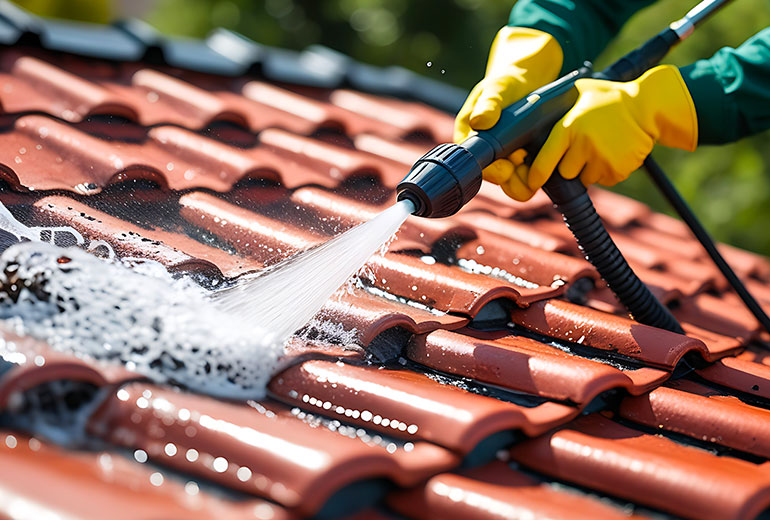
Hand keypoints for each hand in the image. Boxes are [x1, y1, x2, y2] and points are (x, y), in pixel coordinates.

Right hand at [454, 26, 562, 200]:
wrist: (529, 79)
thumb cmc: (507, 82)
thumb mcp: (498, 89)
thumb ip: (489, 104)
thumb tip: (479, 122)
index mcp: (470, 139)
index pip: (477, 165)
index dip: (492, 172)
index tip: (508, 167)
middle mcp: (486, 153)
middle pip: (496, 179)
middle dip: (513, 180)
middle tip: (529, 171)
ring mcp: (506, 158)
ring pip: (514, 182)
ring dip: (527, 179)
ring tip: (539, 165)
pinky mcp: (524, 159)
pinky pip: (530, 175)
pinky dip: (539, 172)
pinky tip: (548, 161)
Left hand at [524, 64, 697, 196]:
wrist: (649, 107)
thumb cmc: (611, 98)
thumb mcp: (581, 92)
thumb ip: (558, 103)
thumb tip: (534, 106)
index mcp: (568, 128)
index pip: (544, 162)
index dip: (536, 175)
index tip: (532, 182)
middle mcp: (582, 146)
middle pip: (565, 172)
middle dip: (571, 165)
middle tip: (585, 147)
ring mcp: (601, 160)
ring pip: (586, 178)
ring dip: (591, 168)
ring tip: (603, 146)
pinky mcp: (617, 170)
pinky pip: (605, 180)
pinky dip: (608, 171)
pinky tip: (616, 151)